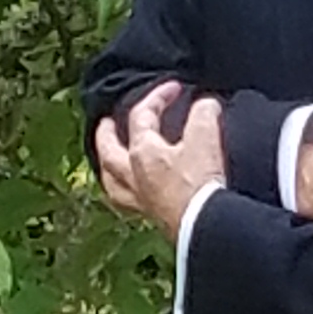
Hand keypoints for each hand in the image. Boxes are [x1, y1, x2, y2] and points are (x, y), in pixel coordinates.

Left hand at [95, 82, 226, 242]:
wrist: (204, 225)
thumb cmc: (201, 185)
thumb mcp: (206, 137)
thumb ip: (204, 114)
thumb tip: (206, 106)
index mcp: (143, 151)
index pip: (142, 115)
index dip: (157, 96)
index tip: (175, 89)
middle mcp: (134, 175)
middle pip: (108, 150)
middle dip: (105, 133)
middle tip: (105, 122)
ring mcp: (140, 198)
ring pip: (111, 180)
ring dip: (107, 167)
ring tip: (108, 160)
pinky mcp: (153, 217)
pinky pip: (127, 204)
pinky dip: (124, 195)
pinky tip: (131, 194)